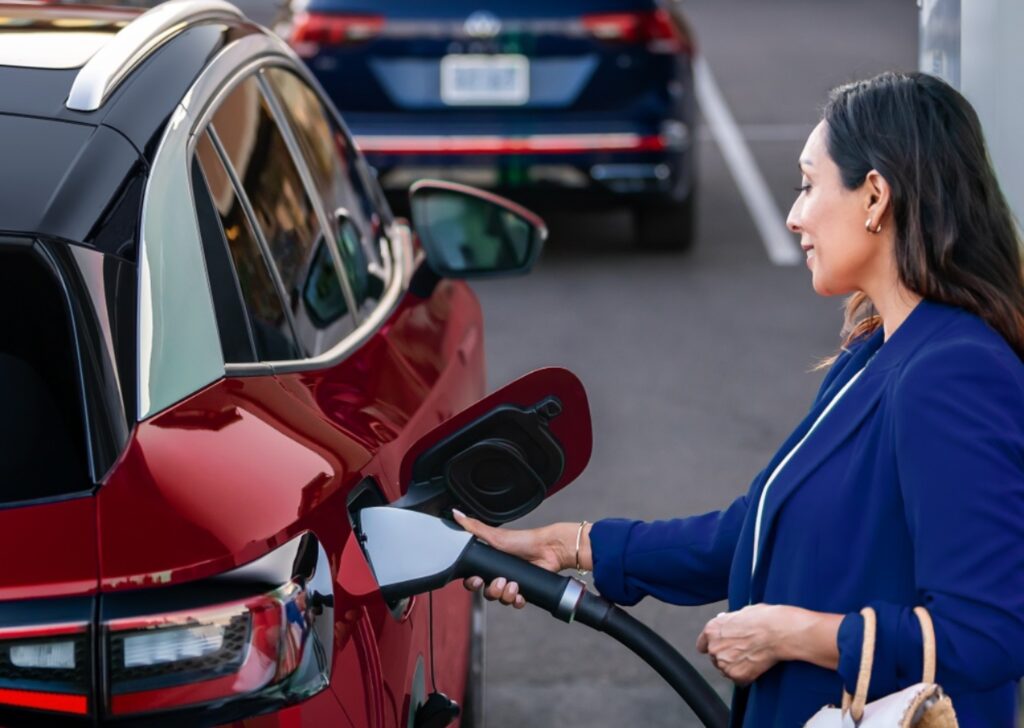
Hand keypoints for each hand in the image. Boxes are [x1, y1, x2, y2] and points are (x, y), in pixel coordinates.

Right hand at [452, 509, 575, 608]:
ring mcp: (512, 583)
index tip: (477, 579)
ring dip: (506, 595)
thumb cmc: (523, 540)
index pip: (474, 579)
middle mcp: (500, 574)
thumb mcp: (495, 535)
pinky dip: (517, 601)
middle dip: (492, 590)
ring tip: (514, 584)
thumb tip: (456, 513)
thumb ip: (474, 527)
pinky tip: (520, 594)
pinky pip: (516, 603)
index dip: (473, 583)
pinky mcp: (525, 590)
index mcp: (490, 563)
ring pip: (501, 598)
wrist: (549, 549)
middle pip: (487, 592)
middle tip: (500, 581)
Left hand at [696, 604, 791, 685]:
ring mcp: (724, 663)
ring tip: (751, 657)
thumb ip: (728, 624)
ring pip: (725, 670)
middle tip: (743, 651)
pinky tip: (756, 665)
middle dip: (726, 656)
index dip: (711, 646)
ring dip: (735, 666)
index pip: (702, 645)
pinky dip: (746, 675)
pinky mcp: (736, 675)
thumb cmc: (763, 619)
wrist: (777, 632)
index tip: (718, 648)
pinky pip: (738, 679)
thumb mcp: (740, 614)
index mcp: (712, 629)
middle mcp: (714, 647)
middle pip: (715, 658)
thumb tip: (729, 625)